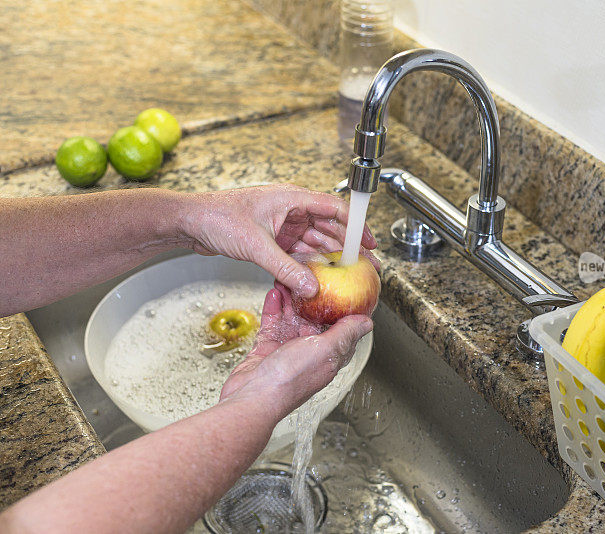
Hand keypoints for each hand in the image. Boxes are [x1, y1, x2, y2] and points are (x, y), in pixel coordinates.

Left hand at [178, 184, 377, 297]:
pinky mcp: (273, 239)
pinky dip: (309, 265)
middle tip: (365, 266)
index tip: (370, 243)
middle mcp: (291, 210)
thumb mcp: (256, 246)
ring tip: (348, 276)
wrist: (189, 222)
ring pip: (314, 243)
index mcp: (291, 198)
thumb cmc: (217, 218)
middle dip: (348, 248)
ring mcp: (282, 225)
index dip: (356, 226)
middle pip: (329, 228)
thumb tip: (311, 286)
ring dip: (330, 259)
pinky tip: (320, 278)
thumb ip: (286, 269)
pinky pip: (298, 253)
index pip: (334, 209)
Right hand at [219, 284, 372, 416]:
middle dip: (311, 298)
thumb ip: (345, 334)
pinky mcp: (267, 351)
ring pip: (291, 319)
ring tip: (288, 279)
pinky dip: (273, 308)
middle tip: (308, 277)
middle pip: (313, 319)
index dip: (342, 308)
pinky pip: (272, 325)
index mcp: (329, 356)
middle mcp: (310, 354)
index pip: (341, 328)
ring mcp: (287, 352)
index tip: (341, 287)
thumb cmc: (289, 380)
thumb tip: (367, 323)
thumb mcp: (325, 350)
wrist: (252, 398)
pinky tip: (274, 293)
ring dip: (290, 299)